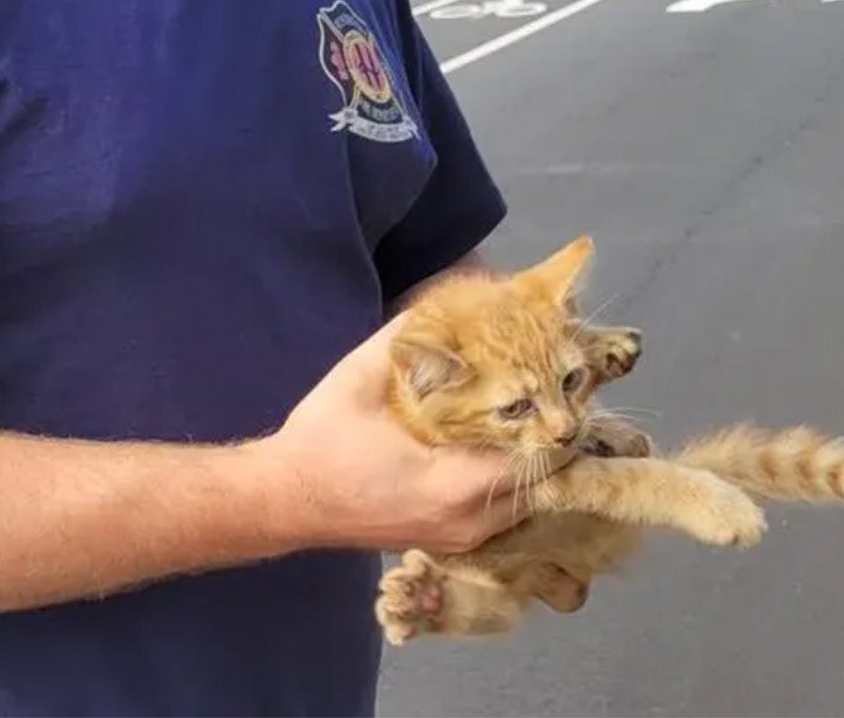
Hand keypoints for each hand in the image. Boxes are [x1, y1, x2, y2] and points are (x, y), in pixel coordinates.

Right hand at [252, 314, 573, 554]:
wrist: (285, 500)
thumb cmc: (321, 442)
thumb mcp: (360, 378)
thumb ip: (408, 339)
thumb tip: (454, 301)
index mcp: (455, 485)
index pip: (542, 454)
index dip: (558, 412)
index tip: (559, 375)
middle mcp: (469, 522)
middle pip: (547, 479)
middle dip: (553, 432)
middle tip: (550, 387)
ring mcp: (463, 539)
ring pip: (528, 498)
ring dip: (535, 457)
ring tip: (531, 411)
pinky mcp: (452, 541)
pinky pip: (504, 511)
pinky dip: (513, 478)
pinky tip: (502, 444)